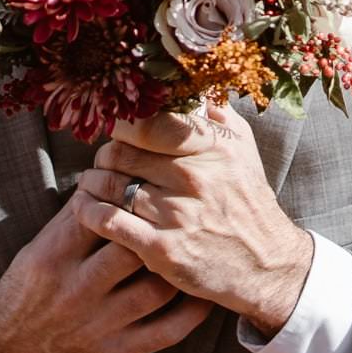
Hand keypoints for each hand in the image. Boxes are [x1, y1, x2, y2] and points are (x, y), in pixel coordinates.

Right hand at [0, 180, 214, 352]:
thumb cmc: (28, 290)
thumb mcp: (39, 248)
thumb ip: (74, 217)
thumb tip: (111, 176)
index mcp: (53, 256)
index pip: (99, 215)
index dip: (127, 195)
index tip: (149, 183)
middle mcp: (76, 290)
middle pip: (132, 250)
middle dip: (158, 229)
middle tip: (182, 213)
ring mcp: (99, 325)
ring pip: (156, 289)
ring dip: (180, 266)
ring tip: (196, 247)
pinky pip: (167, 332)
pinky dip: (193, 311)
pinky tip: (203, 291)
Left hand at [71, 102, 314, 335]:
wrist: (267, 265)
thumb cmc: (249, 202)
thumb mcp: (243, 149)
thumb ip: (216, 114)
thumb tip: (190, 86)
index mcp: (212, 147)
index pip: (148, 124)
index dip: (122, 126)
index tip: (117, 131)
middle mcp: (194, 177)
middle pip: (121, 153)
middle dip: (104, 155)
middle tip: (103, 161)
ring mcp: (177, 214)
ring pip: (110, 185)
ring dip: (91, 182)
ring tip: (90, 183)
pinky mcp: (162, 249)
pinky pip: (109, 221)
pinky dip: (88, 211)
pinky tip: (84, 207)